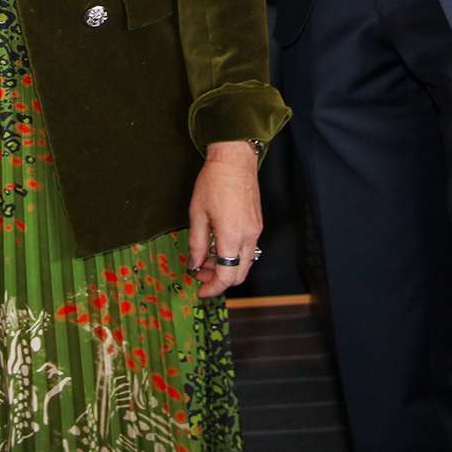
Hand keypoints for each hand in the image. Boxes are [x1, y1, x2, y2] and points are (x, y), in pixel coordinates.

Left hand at [188, 143, 262, 298]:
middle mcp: (248, 237)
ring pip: (244, 263)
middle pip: (239, 274)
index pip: (226, 276)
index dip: (212, 288)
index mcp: (232, 236)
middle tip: (199, 274)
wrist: (235, 160)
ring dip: (226, 267)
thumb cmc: (214, 182)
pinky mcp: (257, 224)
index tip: (200, 291)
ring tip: (205, 258)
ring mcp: (255, 231)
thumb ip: (197, 243)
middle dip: (218, 280)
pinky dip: (233, 255)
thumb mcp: (197, 214)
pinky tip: (217, 245)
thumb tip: (194, 264)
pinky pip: (247, 249)